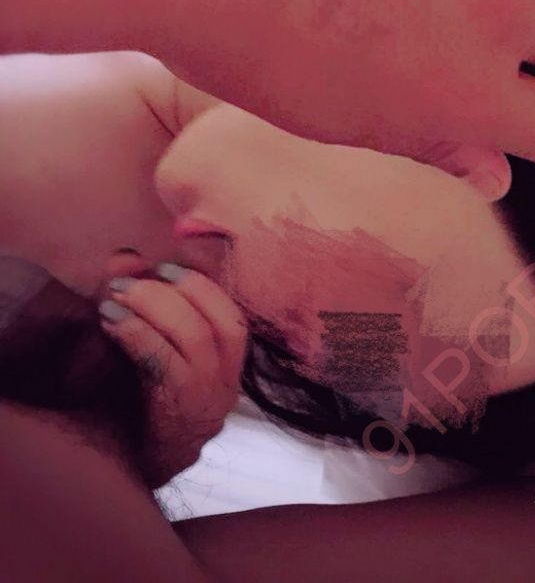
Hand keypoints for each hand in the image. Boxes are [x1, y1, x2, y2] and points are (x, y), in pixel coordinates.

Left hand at [98, 251, 247, 487]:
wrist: (126, 470)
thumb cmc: (137, 403)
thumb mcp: (145, 344)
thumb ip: (139, 299)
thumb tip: (125, 255)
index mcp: (228, 364)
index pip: (232, 315)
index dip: (203, 283)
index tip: (164, 263)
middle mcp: (229, 383)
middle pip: (221, 322)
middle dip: (176, 290)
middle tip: (129, 279)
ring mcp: (209, 404)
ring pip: (197, 339)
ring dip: (153, 308)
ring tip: (115, 297)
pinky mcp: (181, 419)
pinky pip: (167, 365)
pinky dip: (139, 335)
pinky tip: (111, 322)